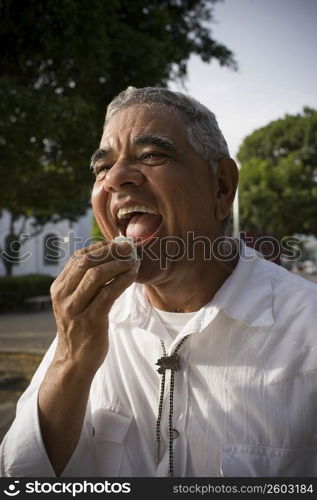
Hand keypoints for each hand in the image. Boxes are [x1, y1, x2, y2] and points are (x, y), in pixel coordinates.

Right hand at [50, 240, 138, 377]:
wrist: (74, 360)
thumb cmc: (79, 328)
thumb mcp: (74, 302)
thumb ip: (83, 283)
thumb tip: (108, 257)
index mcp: (59, 288)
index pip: (78, 257)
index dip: (99, 247)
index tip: (116, 243)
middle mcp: (63, 296)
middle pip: (87, 262)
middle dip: (110, 251)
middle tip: (129, 248)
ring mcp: (75, 308)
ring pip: (97, 275)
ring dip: (119, 264)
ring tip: (133, 261)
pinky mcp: (91, 320)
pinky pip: (109, 293)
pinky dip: (123, 280)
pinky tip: (132, 275)